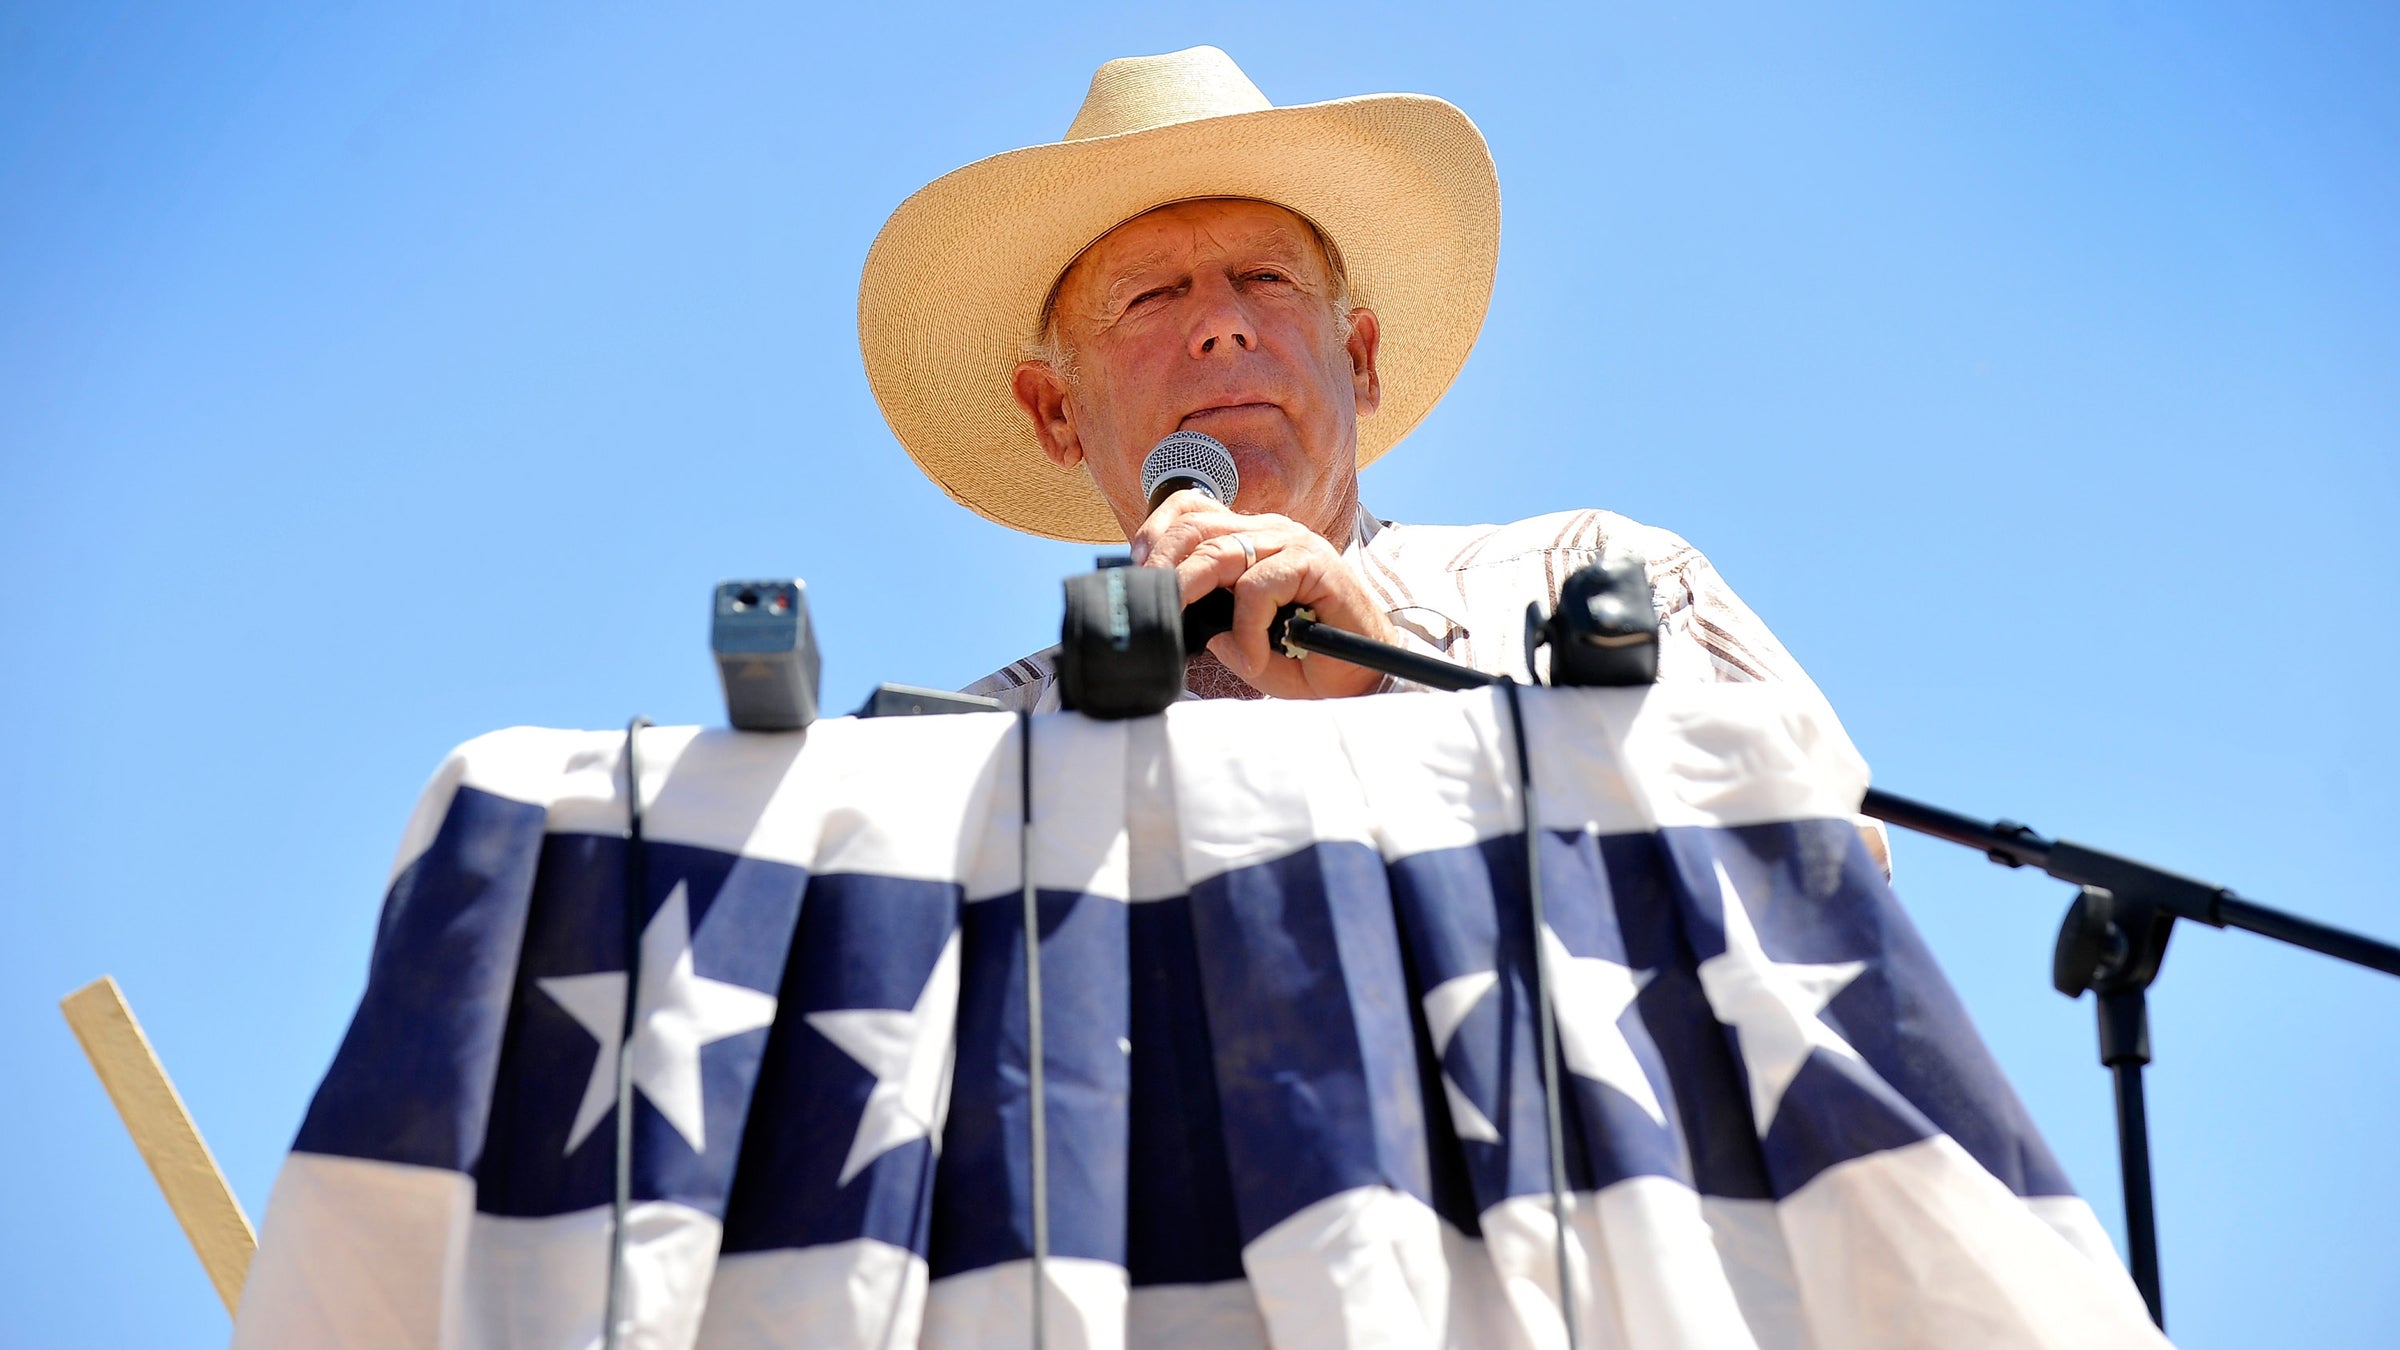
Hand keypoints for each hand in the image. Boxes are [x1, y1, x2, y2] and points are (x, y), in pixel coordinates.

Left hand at [1130, 490, 1394, 698]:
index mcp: (1251, 537)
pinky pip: (1260, 585)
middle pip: (1199, 526)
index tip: (1135, 561)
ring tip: (1178, 619)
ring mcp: (1293, 544)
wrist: (1360, 679)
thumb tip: (1175, 612)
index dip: (1158, 528)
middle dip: (1163, 561)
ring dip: (1191, 587)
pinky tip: (1251, 660)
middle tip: (1147, 597)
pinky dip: (1246, 628)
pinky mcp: (1314, 565)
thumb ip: (1211, 617)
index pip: (1195, 509)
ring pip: (1223, 551)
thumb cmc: (1301, 655)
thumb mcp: (1240, 635)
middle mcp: (1270, 532)